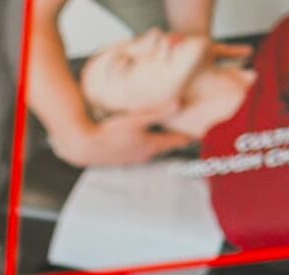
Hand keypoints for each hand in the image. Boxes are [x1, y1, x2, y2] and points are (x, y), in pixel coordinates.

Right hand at [55, 108, 199, 165]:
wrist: (84, 146)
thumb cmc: (109, 133)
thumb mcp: (136, 119)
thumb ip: (159, 111)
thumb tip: (180, 103)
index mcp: (153, 145)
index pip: (179, 141)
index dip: (192, 135)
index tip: (205, 132)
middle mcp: (146, 154)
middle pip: (168, 145)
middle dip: (178, 137)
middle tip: (191, 129)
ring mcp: (134, 158)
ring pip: (155, 148)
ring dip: (163, 140)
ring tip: (170, 131)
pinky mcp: (123, 157)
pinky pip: (143, 149)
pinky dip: (149, 142)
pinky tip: (145, 135)